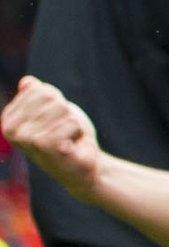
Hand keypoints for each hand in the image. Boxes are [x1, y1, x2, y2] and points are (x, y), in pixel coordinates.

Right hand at [1, 77, 102, 199]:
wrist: (82, 165)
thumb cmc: (66, 135)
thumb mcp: (53, 109)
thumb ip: (38, 94)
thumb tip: (26, 81)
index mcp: (8, 119)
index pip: (38, 89)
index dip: (56, 101)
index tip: (54, 120)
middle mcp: (11, 131)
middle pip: (50, 97)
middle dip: (65, 112)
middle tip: (62, 131)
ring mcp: (26, 140)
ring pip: (62, 109)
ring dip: (72, 122)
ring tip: (67, 138)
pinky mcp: (45, 148)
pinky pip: (70, 123)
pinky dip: (77, 131)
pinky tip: (71, 145)